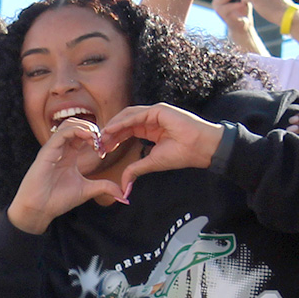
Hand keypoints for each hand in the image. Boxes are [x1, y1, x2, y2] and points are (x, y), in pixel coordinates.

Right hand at [5, 119, 127, 233]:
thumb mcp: (87, 190)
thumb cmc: (57, 199)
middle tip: (102, 142)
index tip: (105, 150)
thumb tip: (123, 195)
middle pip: (77, 124)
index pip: (83, 134)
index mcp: (69, 154)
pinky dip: (77, 131)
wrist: (39, 209)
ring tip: (96, 139)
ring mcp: (53, 148)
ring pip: (69, 124)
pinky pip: (62, 133)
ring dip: (86, 127)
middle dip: (93, 129)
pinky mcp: (47, 151)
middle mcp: (61, 148)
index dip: (97, 137)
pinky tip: (89, 140)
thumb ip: (104, 187)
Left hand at [96, 103, 226, 196]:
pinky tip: (111, 129)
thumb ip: (136, 170)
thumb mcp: (153, 163)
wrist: (200, 148)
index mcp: (151, 130)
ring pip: (128, 116)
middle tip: (98, 144)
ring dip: (113, 126)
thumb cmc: (182, 154)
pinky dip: (122, 121)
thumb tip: (124, 187)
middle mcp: (151, 120)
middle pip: (124, 123)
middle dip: (110, 133)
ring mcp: (155, 113)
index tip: (102, 151)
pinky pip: (136, 115)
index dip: (114, 140)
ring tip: (101, 137)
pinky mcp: (158, 110)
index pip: (127, 131)